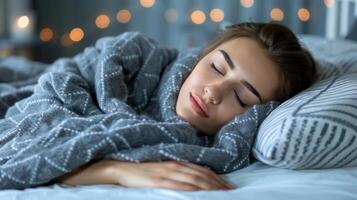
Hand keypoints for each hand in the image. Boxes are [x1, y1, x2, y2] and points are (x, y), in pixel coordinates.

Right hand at [108, 160, 234, 190]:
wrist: (123, 168)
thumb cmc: (143, 171)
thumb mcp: (163, 169)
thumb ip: (178, 173)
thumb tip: (194, 179)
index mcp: (177, 163)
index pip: (203, 170)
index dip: (217, 178)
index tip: (229, 186)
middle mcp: (176, 166)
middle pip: (202, 175)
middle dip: (219, 184)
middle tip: (232, 192)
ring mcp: (168, 172)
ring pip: (194, 179)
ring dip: (211, 186)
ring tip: (223, 193)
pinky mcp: (159, 180)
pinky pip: (179, 184)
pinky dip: (192, 188)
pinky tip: (200, 192)